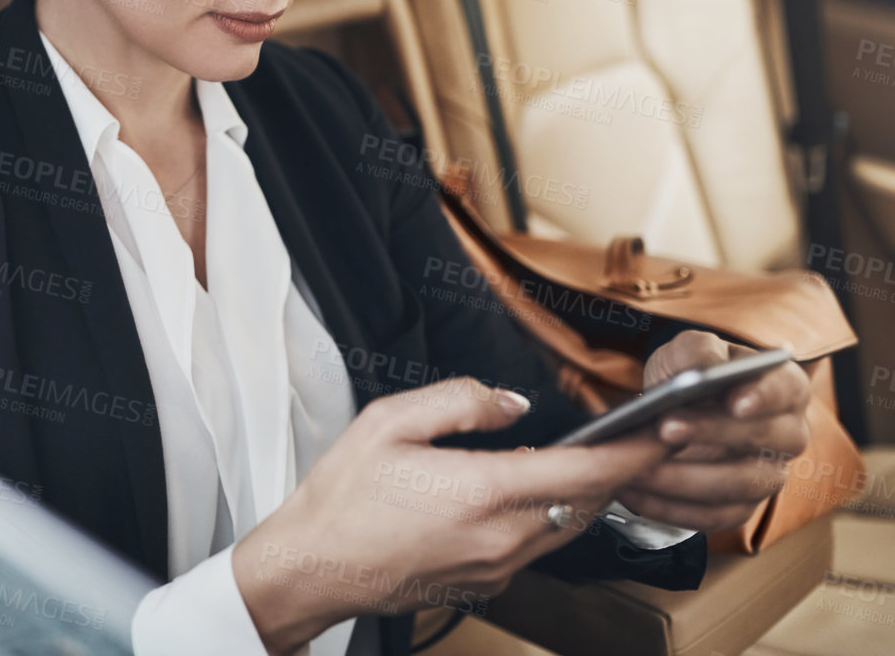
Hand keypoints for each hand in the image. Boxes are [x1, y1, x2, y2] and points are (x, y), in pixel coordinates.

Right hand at [230, 377, 673, 655]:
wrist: (316, 566)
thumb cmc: (343, 495)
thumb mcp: (388, 422)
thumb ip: (459, 401)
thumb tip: (511, 402)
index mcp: (484, 491)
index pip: (587, 473)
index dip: (635, 450)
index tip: (665, 428)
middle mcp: (503, 536)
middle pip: (592, 504)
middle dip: (623, 470)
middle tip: (642, 434)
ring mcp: (499, 564)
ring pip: (572, 527)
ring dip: (593, 494)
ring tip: (600, 459)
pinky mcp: (488, 580)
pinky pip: (541, 543)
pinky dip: (558, 515)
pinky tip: (542, 490)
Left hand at [617, 331, 810, 533]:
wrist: (672, 409)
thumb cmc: (689, 374)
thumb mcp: (688, 351)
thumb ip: (698, 352)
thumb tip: (702, 369)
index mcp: (785, 388)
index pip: (787, 390)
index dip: (765, 397)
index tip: (736, 402)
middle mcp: (787, 435)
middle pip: (764, 440)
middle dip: (711, 433)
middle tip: (665, 427)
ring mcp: (768, 475)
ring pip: (739, 485)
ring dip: (684, 478)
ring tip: (638, 466)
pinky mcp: (741, 507)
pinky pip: (713, 516)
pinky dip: (671, 507)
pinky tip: (635, 492)